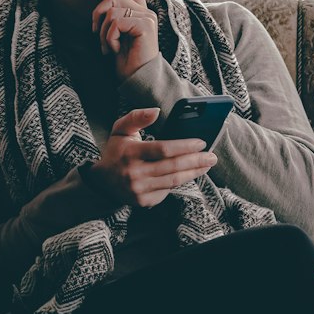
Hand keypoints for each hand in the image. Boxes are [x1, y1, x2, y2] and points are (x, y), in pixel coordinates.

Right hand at [87, 107, 217, 209]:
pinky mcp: (143, 201)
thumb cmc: (116, 151)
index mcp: (130, 153)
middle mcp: (134, 173)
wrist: (101, 182)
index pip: (163, 149)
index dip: (184, 146)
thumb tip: (157, 111)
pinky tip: (189, 174)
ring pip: (174, 181)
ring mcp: (139, 190)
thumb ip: (137, 117)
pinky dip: (180, 182)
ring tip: (207, 165)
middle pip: (173, 167)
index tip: (201, 142)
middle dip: (196, 161)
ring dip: (193, 172)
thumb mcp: (121, 129)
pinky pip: (168, 191)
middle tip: (212, 156)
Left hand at [92, 0, 159, 79]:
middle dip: (98, 14)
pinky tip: (116, 50)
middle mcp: (146, 12)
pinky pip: (116, 22)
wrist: (137, 79)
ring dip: (103, 32)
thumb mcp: (116, 33)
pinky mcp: (145, 26)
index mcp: (141, 12)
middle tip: (97, 34)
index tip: (100, 2)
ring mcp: (147, 18)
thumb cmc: (125, 59)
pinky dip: (110, 38)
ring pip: (112, 11)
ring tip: (108, 47)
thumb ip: (114, 14)